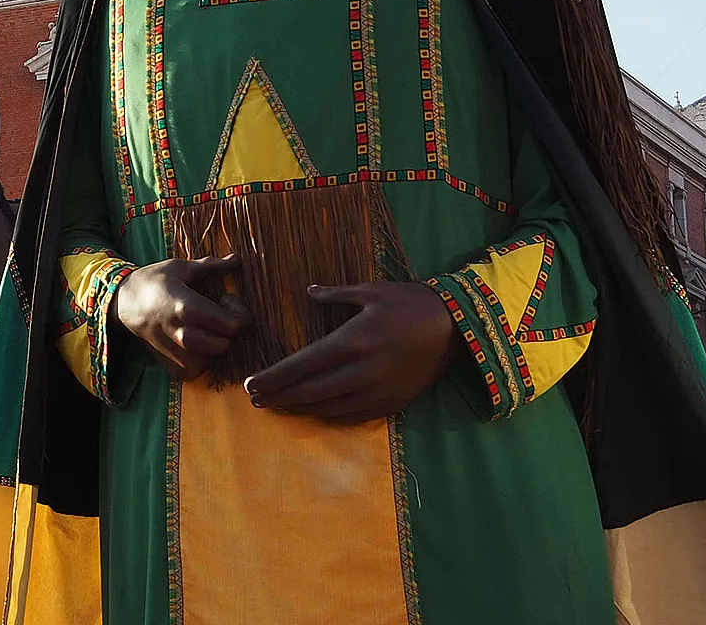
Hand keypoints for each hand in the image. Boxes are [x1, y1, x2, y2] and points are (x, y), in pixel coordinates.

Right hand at [114, 256, 245, 378]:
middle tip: (218, 316)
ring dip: (216, 345)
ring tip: (206, 328)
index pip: (233, 325)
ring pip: (213, 360)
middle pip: (226, 344)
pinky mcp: (171, 367)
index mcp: (187, 307)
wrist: (123, 303)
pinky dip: (202, 360)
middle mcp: (181, 334)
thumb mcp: (181, 268)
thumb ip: (213, 266)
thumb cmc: (154, 281)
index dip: (238, 313)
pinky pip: (198, 370)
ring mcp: (175, 353)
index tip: (226, 300)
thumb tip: (239, 259)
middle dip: (229, 331)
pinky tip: (196, 343)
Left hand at [245, 281, 462, 423]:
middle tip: (254, 398)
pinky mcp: (391, 403)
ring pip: (327, 407)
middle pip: (308, 392)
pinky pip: (351, 415)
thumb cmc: (410, 303)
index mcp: (351, 342)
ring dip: (298, 408)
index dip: (272, 378)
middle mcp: (360, 372)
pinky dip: (327, 414)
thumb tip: (309, 292)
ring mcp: (376, 391)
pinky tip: (313, 409)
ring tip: (277, 404)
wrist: (455, 328)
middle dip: (278, 396)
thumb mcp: (371, 290)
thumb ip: (335, 294)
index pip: (300, 366)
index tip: (250, 384)